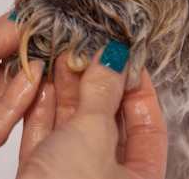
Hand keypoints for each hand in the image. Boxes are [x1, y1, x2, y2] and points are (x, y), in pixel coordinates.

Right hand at [17, 42, 167, 178]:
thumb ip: (103, 93)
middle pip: (108, 122)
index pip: (148, 123)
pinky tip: (40, 82)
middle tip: (86, 49)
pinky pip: (46, 140)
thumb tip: (114, 58)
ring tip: (62, 56)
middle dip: (96, 83)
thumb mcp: (93, 137)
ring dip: (66, 91)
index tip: (125, 55)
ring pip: (74, 128)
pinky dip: (42, 111)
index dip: (137, 86)